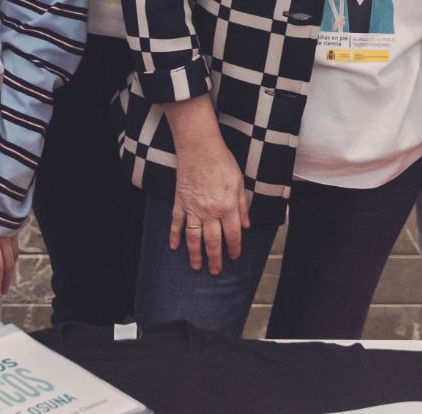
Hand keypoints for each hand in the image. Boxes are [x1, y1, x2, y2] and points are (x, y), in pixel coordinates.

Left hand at [0, 213, 18, 297]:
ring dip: (11, 270)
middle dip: (5, 280)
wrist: (3, 185)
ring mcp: (12, 232)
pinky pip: (16, 246)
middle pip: (8, 265)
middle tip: (2, 292)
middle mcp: (4, 238)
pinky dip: (14, 256)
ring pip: (14, 256)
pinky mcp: (15, 226)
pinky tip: (13, 258)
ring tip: (7, 280)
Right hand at [169, 136, 250, 274]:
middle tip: (214, 272)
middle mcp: (210, 212)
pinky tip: (174, 247)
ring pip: (193, 237)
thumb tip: (247, 225)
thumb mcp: (240, 183)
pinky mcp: (180, 202)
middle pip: (213, 241)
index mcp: (228, 207)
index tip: (234, 257)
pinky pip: (177, 223)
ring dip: (195, 254)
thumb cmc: (222, 162)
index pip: (233, 235)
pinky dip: (174, 235)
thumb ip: (243, 206)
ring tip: (196, 266)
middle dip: (215, 259)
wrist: (199, 148)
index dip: (234, 248)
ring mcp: (193, 208)